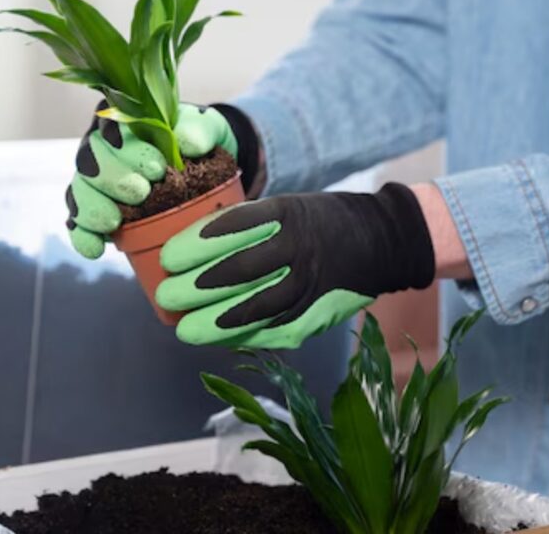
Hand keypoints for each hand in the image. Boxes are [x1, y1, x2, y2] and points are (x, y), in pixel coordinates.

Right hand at [66, 102, 238, 258]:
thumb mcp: (206, 126)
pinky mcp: (96, 208)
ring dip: (93, 207)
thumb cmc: (198, 139)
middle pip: (89, 159)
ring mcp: (95, 179)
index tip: (155, 167)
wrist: (204, 163)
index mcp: (124, 120)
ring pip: (79, 189)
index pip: (110, 124)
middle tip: (142, 193)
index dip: (124, 145)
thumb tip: (188, 144)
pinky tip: (96, 249)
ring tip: (114, 222)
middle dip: (112, 178)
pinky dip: (83, 235)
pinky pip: (78, 222)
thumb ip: (199, 129)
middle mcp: (102, 147)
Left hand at [155, 183, 436, 347]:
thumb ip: (246, 228)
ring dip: (215, 322)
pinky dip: (244, 336)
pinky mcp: (316, 312)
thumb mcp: (286, 208)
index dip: (196, 247)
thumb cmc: (320, 222)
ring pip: (255, 307)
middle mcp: (298, 249)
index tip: (168, 257)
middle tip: (167, 296)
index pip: (233, 230)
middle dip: (196, 288)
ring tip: (186, 328)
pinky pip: (275, 328)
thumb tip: (191, 249)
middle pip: (238, 272)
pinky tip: (219, 339)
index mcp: (286, 215)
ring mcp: (309, 284)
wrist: (382, 241)